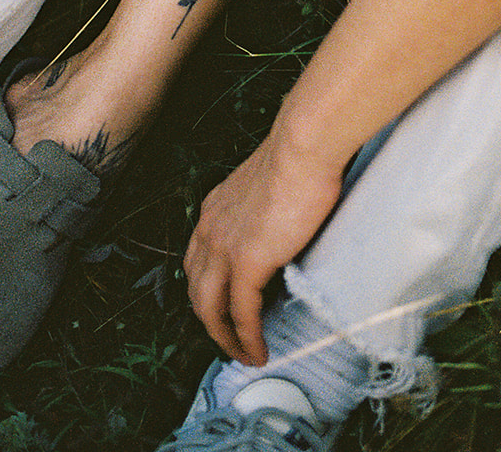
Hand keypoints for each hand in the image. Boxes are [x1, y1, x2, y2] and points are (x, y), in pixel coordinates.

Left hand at [183, 127, 342, 364]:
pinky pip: (240, 313)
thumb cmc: (299, 154)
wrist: (303, 146)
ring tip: (242, 355)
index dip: (207, 289)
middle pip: (196, 289)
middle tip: (230, 340)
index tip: (223, 307)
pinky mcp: (246, 263)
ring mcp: (224, 248)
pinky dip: (246, 338)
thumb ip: (265, 206)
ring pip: (210, 308)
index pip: (197, 259)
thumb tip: (283, 219)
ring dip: (224, 337)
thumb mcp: (268, 183)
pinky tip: (257, 352)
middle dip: (209, 320)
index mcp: (214, 208)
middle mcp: (209, 229)